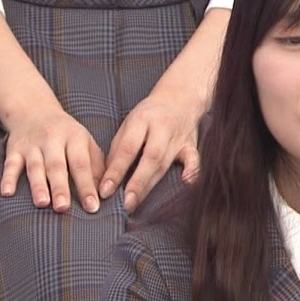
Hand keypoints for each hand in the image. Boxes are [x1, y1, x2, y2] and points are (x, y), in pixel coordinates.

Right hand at [1, 103, 105, 213]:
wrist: (34, 111)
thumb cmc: (67, 135)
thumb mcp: (86, 143)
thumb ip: (96, 166)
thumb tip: (105, 193)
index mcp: (75, 138)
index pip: (82, 165)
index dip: (86, 186)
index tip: (92, 207)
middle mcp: (53, 140)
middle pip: (57, 166)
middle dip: (60, 188)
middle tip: (64, 207)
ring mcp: (32, 145)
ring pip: (34, 167)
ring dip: (37, 186)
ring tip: (42, 203)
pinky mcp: (14, 149)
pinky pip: (10, 164)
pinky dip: (7, 178)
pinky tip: (7, 193)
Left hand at [99, 86, 202, 213]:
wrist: (180, 97)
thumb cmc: (150, 114)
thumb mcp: (129, 123)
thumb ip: (119, 148)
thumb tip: (107, 176)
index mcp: (142, 120)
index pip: (127, 148)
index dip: (116, 170)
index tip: (105, 190)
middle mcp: (161, 129)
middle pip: (150, 158)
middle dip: (137, 182)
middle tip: (125, 203)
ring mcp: (178, 137)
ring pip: (166, 162)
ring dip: (151, 184)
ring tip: (136, 203)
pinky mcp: (192, 145)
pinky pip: (194, 159)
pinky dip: (192, 172)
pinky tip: (186, 184)